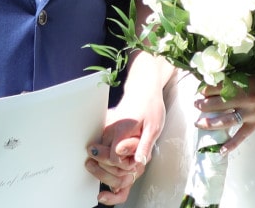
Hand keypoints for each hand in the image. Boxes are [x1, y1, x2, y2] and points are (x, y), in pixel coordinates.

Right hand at [84, 88, 163, 203]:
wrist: (143, 90)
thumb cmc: (150, 107)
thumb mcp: (154, 128)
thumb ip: (144, 146)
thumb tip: (138, 162)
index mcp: (121, 129)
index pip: (114, 158)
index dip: (125, 164)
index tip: (135, 159)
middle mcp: (109, 128)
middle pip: (105, 158)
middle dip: (118, 164)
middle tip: (133, 156)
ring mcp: (105, 127)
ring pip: (101, 153)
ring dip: (113, 158)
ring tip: (129, 151)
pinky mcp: (104, 126)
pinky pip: (103, 145)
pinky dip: (109, 151)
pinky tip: (122, 148)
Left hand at [194, 83, 254, 153]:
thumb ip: (240, 76)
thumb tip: (224, 76)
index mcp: (243, 83)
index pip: (220, 86)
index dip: (208, 89)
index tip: (200, 90)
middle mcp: (244, 99)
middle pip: (219, 103)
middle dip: (205, 104)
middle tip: (195, 104)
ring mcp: (250, 113)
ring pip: (226, 120)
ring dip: (211, 122)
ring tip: (199, 122)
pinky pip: (242, 136)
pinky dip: (231, 144)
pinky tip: (220, 151)